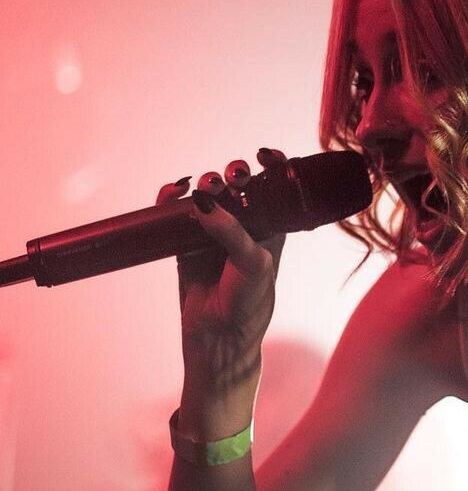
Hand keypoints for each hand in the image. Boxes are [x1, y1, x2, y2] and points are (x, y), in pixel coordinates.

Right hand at [157, 148, 287, 407]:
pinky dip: (170, 196)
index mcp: (272, 227)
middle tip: (234, 178)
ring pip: (206, 192)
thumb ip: (233, 232)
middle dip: (235, 173)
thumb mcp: (253, 264)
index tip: (265, 155)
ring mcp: (213, 230)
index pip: (275, 188)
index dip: (272, 166)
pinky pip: (174, 210)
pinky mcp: (184, 240)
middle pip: (238, 184)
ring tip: (206, 188)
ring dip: (205, 182)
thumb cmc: (248, 301)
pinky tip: (172, 192)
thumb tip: (205, 201)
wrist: (218, 336)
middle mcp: (244, 224)